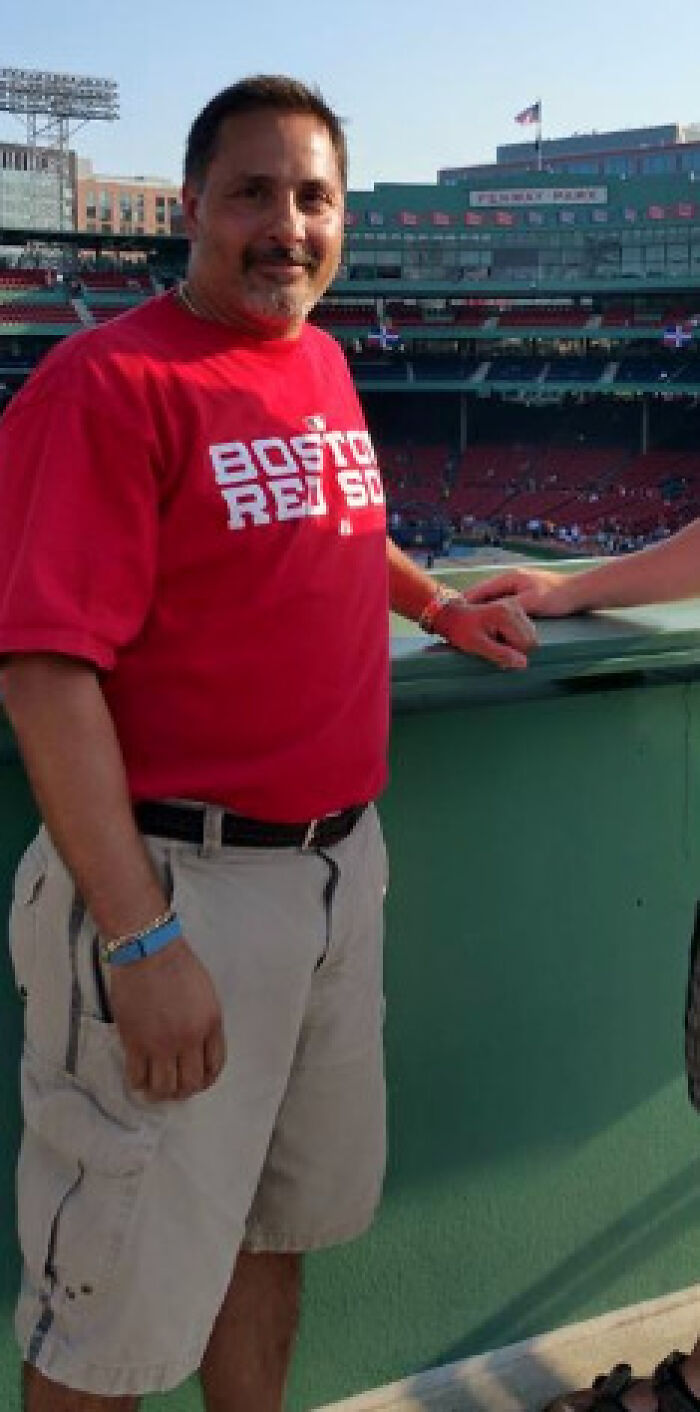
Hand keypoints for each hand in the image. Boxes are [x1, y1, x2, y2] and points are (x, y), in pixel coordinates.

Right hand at [107, 937, 225, 1101]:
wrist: (148, 952)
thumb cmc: (177, 965)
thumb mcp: (206, 994)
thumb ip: (205, 1023)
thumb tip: (197, 1047)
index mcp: (210, 1025)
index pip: (215, 1066)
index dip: (207, 1080)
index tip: (198, 1080)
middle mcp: (189, 1039)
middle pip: (191, 1083)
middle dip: (184, 1091)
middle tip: (175, 1089)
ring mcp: (161, 1043)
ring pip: (164, 1087)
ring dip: (161, 1093)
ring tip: (156, 1090)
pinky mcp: (135, 1042)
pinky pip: (137, 1077)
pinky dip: (138, 1083)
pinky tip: (138, 1079)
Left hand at [434, 595, 537, 669]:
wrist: (453, 615)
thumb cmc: (461, 630)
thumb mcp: (477, 646)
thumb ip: (500, 654)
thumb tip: (523, 664)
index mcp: (506, 615)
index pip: (526, 644)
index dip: (515, 654)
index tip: (495, 651)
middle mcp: (514, 607)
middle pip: (531, 639)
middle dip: (516, 648)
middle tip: (495, 646)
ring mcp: (516, 607)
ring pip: (529, 635)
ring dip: (515, 643)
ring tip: (495, 640)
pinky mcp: (515, 609)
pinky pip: (524, 630)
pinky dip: (514, 637)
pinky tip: (499, 636)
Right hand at [462, 568, 574, 617]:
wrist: (581, 592)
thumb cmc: (558, 596)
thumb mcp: (531, 603)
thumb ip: (509, 608)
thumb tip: (489, 615)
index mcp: (509, 578)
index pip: (479, 591)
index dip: (464, 604)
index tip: (451, 616)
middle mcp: (510, 581)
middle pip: (483, 597)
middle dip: (470, 610)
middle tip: (456, 625)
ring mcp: (517, 588)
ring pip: (492, 603)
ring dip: (482, 614)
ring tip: (469, 628)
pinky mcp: (524, 596)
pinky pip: (503, 608)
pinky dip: (495, 616)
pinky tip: (491, 628)